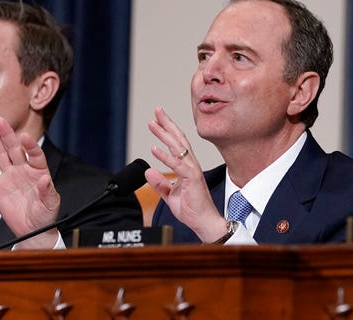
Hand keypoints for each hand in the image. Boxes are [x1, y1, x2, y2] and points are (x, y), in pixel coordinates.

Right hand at [0, 117, 60, 248]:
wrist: (33, 229)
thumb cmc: (45, 216)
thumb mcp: (51, 204)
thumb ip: (48, 191)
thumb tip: (46, 179)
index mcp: (39, 172)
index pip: (35, 154)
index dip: (30, 146)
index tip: (25, 137)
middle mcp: (24, 170)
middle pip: (14, 149)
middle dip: (8, 135)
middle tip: (0, 121)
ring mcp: (10, 177)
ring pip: (0, 156)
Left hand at [146, 107, 226, 242]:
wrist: (203, 223)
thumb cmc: (192, 209)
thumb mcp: (170, 195)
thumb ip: (160, 183)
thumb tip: (148, 171)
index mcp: (187, 167)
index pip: (177, 144)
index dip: (167, 130)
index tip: (157, 120)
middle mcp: (190, 165)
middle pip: (178, 140)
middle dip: (167, 124)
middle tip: (157, 110)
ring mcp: (192, 171)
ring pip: (178, 148)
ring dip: (164, 135)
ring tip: (153, 124)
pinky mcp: (192, 179)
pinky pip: (177, 165)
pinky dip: (165, 156)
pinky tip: (155, 148)